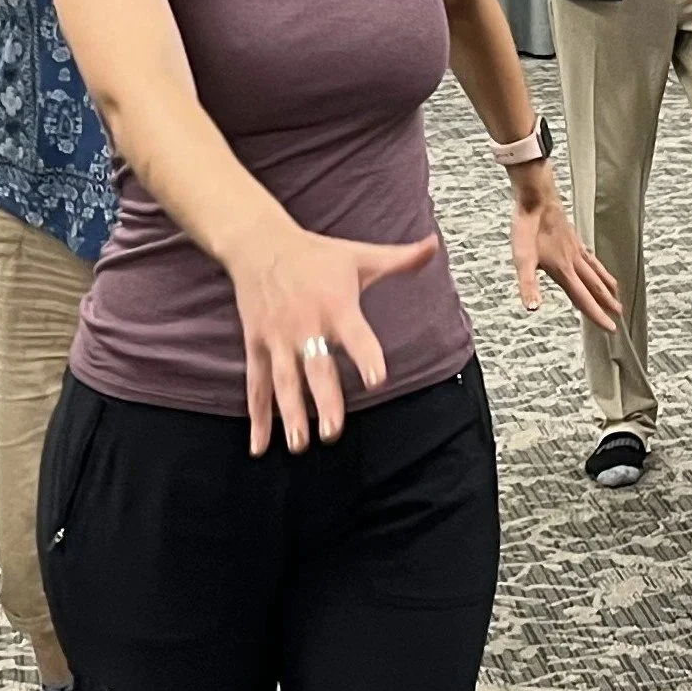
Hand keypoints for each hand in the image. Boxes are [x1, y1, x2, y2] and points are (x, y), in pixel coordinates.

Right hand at [227, 227, 440, 455]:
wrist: (259, 244)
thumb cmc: (315, 254)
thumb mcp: (359, 254)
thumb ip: (400, 258)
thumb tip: (435, 244)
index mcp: (336, 306)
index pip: (355, 334)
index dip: (366, 356)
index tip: (376, 380)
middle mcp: (305, 325)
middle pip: (316, 367)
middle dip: (324, 400)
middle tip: (333, 431)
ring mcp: (278, 339)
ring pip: (284, 381)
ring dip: (290, 414)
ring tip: (300, 444)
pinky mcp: (257, 346)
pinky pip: (256, 385)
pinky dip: (257, 417)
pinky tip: (260, 446)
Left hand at [508, 162, 620, 329]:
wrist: (536, 197)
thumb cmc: (527, 227)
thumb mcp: (522, 259)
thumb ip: (528, 285)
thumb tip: (532, 309)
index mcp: (563, 270)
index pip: (583, 299)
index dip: (597, 315)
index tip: (610, 329)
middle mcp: (573, 261)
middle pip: (594, 287)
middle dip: (606, 303)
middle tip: (619, 315)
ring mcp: (575, 248)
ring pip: (595, 271)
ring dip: (606, 285)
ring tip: (616, 293)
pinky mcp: (572, 238)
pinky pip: (590, 257)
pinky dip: (597, 266)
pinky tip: (595, 265)